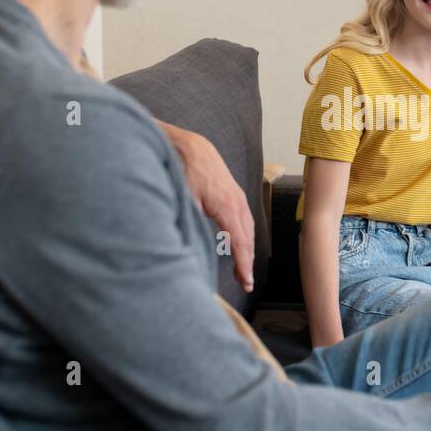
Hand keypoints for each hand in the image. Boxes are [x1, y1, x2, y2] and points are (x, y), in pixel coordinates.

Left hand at [161, 123, 254, 291]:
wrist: (190, 146)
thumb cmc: (182, 171)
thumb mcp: (182, 198)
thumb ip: (189, 222)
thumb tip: (188, 248)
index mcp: (225, 206)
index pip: (239, 241)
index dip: (243, 264)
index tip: (245, 281)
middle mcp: (237, 202)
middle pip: (247, 238)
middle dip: (247, 262)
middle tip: (245, 283)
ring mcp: (238, 197)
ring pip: (248, 229)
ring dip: (247, 250)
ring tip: (243, 270)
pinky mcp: (235, 195)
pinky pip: (245, 220)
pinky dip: (245, 236)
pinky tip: (241, 245)